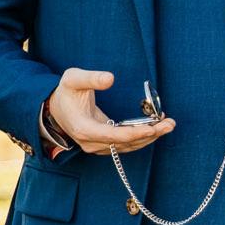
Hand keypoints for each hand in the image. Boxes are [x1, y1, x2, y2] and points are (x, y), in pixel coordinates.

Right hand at [45, 68, 174, 156]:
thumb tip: (109, 78)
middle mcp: (91, 142)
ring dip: (149, 137)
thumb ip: (91, 78)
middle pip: (125, 144)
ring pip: (127, 146)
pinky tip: (155, 125)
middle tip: (170, 124)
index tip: (154, 127)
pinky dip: (141, 136)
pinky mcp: (103, 144)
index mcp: (84, 129)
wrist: (54, 107)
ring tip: (168, 124)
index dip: (136, 133)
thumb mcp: (73, 78)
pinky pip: (125, 144)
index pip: (114, 137)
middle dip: (150, 135)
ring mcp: (97, 146)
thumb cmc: (65, 91)